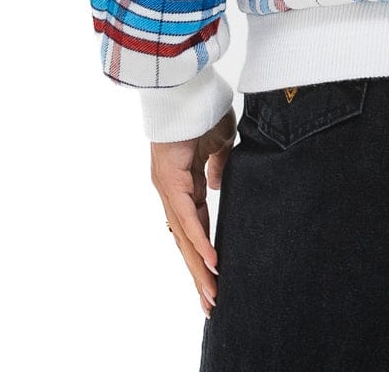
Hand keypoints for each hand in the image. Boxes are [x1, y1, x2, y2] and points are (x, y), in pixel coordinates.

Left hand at [152, 105, 236, 317]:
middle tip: (210, 305)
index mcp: (184, 183)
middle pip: (187, 240)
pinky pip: (187, 215)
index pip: (196, 227)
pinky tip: (210, 260)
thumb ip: (219, 166)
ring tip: (211, 295)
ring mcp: (168, 186)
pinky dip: (199, 238)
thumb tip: (218, 186)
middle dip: (199, 274)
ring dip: (199, 267)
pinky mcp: (170, 178)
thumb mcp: (219, 142)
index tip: (216, 279)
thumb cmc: (202, 107)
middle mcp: (172, 191)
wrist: (185, 84)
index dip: (206, 253)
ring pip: (185, 235)